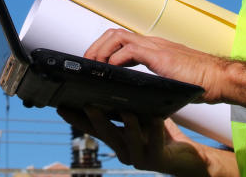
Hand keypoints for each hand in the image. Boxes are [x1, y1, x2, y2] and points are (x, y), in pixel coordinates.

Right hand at [57, 107, 233, 176]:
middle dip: (96, 119)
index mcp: (117, 140)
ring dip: (127, 124)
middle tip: (87, 104)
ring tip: (125, 110)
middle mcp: (124, 151)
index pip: (92, 128)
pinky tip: (156, 117)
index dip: (76, 119)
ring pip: (129, 140)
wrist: (184, 158)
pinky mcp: (157, 159)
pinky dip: (155, 130)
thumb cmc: (160, 134)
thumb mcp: (139, 118)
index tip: (61, 106)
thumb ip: (125, 108)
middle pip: (106, 134)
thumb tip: (109, 85)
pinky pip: (155, 143)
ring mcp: (140, 157)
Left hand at [84, 29, 230, 101]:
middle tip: (86, 64)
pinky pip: (130, 50)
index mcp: (153, 48)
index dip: (103, 48)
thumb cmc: (199, 82)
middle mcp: (152, 43)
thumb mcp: (169, 80)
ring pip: (118, 37)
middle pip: (114, 33)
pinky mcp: (160, 56)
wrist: (220, 78)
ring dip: (101, 50)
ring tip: (93, 66)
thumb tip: (136, 93)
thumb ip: (154, 80)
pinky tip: (110, 72)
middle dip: (96, 46)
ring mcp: (155, 47)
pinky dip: (115, 59)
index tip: (93, 63)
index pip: (121, 39)